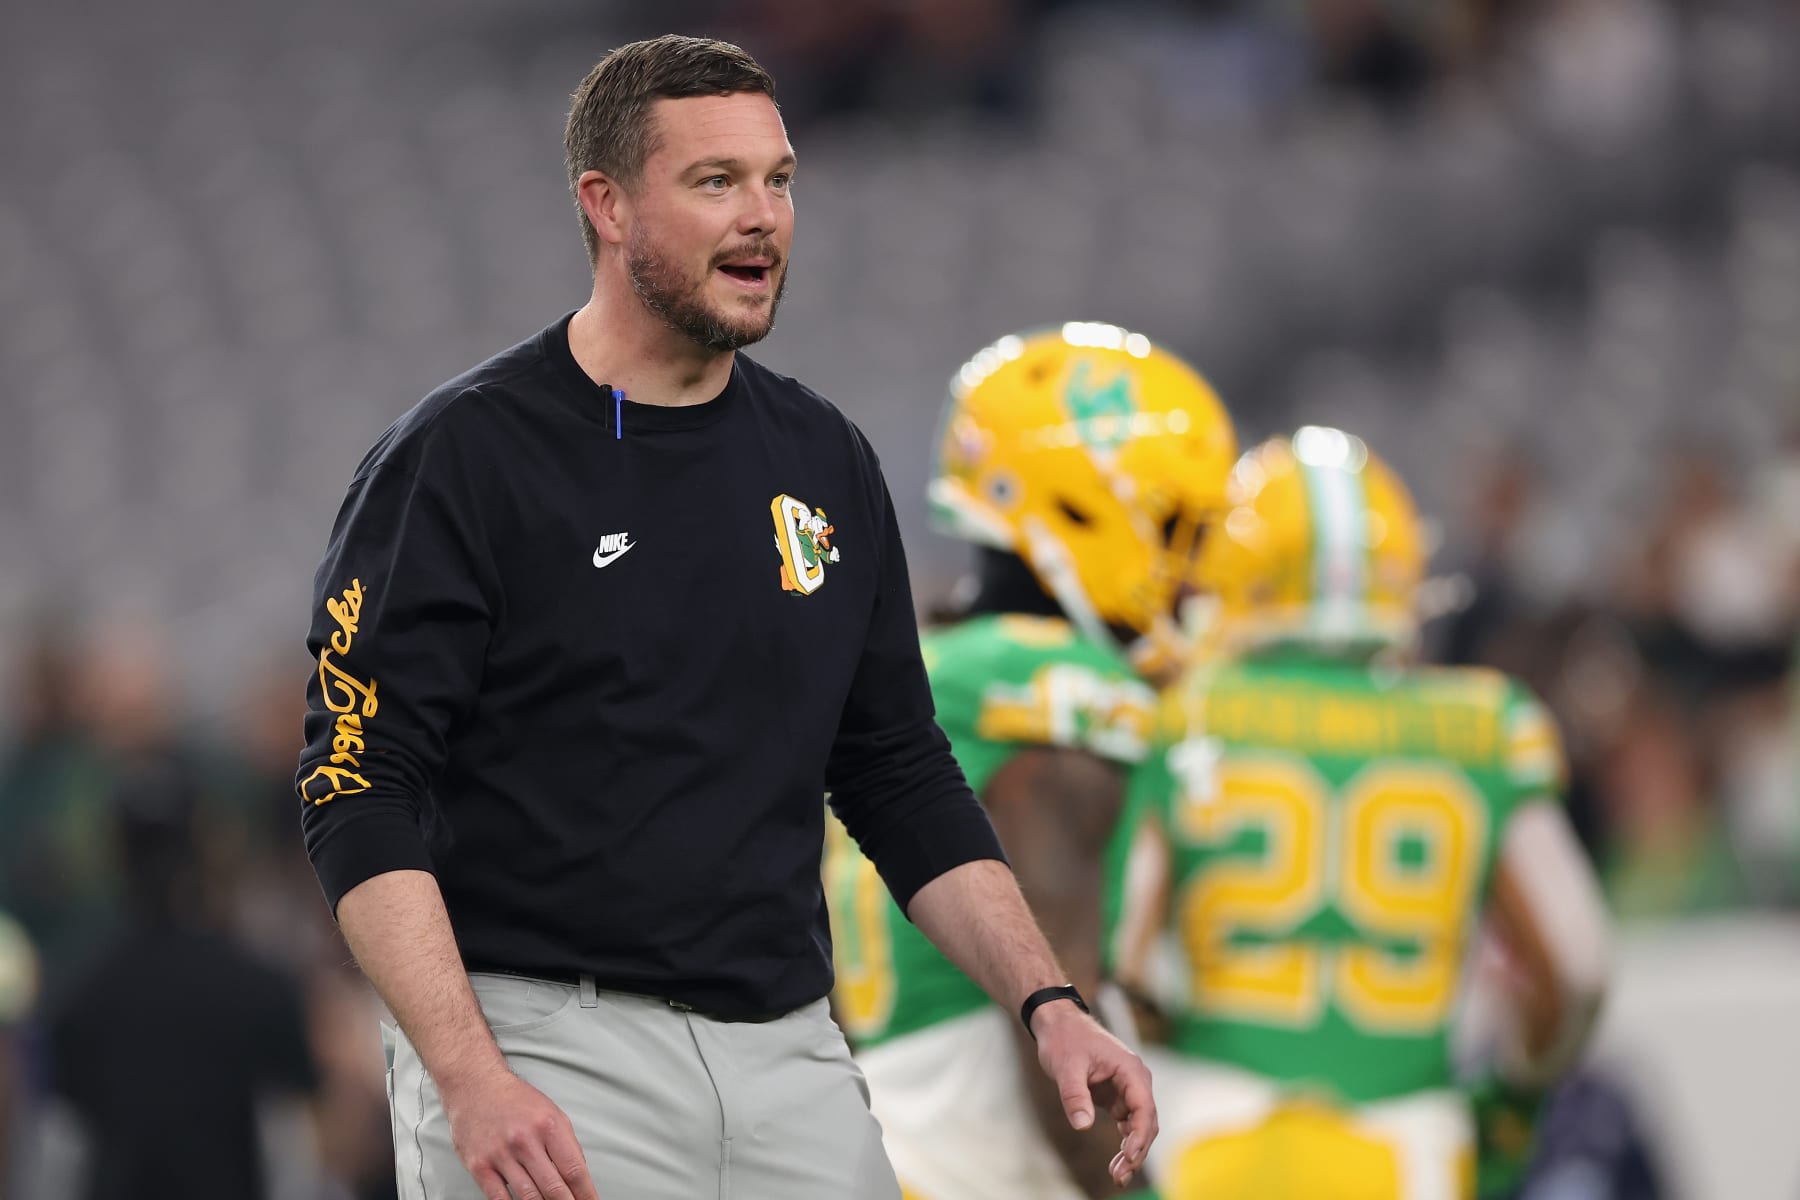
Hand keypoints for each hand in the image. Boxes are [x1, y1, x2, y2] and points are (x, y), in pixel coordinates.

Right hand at [440, 1065, 599, 1199]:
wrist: (476, 1086)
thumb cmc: (516, 1101)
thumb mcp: (552, 1113)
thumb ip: (566, 1144)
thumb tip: (579, 1176)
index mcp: (549, 1126)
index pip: (574, 1170)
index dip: (586, 1194)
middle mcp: (525, 1141)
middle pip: (554, 1188)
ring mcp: (501, 1154)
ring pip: (529, 1197)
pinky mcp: (480, 1166)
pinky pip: (499, 1198)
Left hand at [1031, 999, 1157, 1188]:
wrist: (1058, 1023)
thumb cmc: (1064, 1039)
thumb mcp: (1065, 1067)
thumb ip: (1075, 1095)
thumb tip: (1083, 1125)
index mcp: (1130, 1069)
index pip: (1143, 1107)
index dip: (1138, 1135)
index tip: (1127, 1156)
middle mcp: (1135, 1079)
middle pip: (1146, 1121)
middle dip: (1136, 1150)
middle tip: (1119, 1176)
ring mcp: (1127, 1088)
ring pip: (1138, 1126)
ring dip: (1131, 1150)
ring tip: (1117, 1175)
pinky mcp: (1117, 1095)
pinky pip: (1127, 1123)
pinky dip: (1124, 1141)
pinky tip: (1117, 1161)